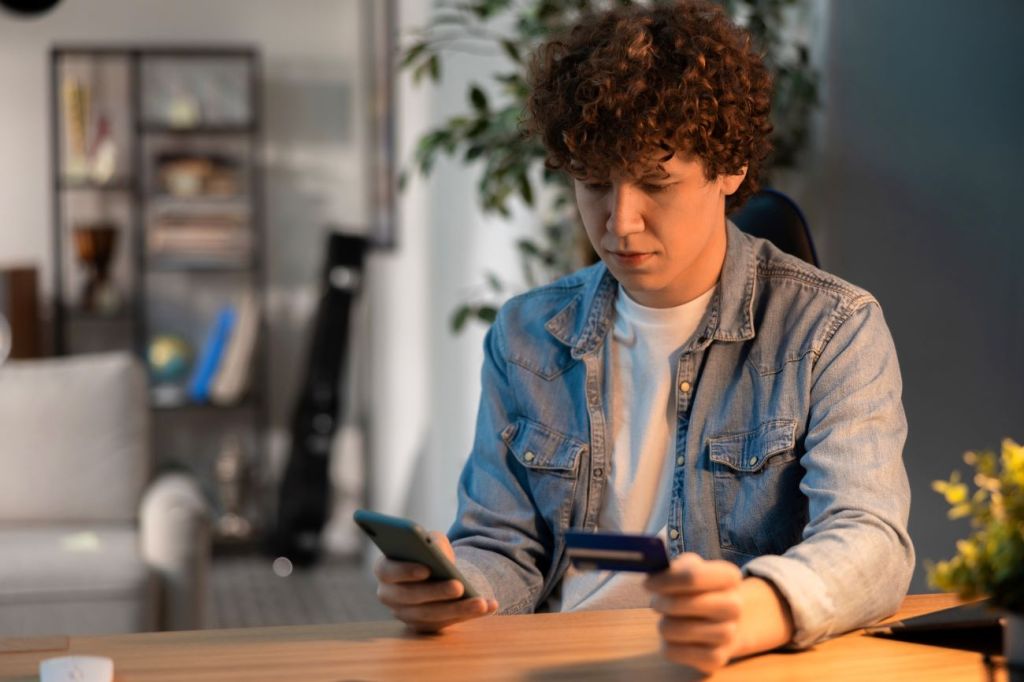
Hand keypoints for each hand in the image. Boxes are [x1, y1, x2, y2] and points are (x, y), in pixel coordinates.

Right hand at [373, 530, 498, 632]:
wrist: (437, 573)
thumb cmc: (430, 552)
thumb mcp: (431, 540)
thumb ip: (432, 541)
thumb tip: (437, 551)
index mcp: (385, 569)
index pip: (387, 571)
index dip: (405, 571)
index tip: (426, 568)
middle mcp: (389, 595)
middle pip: (411, 597)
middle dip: (437, 592)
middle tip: (459, 586)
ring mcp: (404, 614)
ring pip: (430, 615)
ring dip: (458, 609)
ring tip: (480, 602)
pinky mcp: (422, 626)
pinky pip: (445, 624)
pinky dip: (467, 615)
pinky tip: (488, 606)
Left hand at [644, 553, 794, 672]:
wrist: (727, 622)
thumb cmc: (700, 591)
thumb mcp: (691, 568)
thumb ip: (672, 567)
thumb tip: (651, 574)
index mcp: (730, 576)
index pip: (691, 576)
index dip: (663, 580)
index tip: (648, 583)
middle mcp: (734, 606)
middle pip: (678, 604)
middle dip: (660, 603)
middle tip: (656, 602)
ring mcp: (728, 634)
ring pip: (671, 629)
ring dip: (664, 623)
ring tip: (671, 619)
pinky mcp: (716, 658)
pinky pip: (672, 651)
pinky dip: (667, 644)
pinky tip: (678, 638)